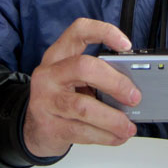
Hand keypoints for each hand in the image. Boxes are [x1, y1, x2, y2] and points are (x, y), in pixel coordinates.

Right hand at [23, 18, 140, 157]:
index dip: (104, 32)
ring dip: (113, 119)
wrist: (33, 130)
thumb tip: (133, 87)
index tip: (126, 45)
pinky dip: (105, 136)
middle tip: (134, 97)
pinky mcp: (48, 126)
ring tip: (128, 126)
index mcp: (58, 55)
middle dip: (115, 82)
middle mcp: (48, 74)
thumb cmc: (61, 99)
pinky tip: (116, 137)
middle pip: (84, 68)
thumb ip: (97, 77)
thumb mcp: (74, 80)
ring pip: (83, 107)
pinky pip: (81, 131)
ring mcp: (45, 101)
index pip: (79, 31)